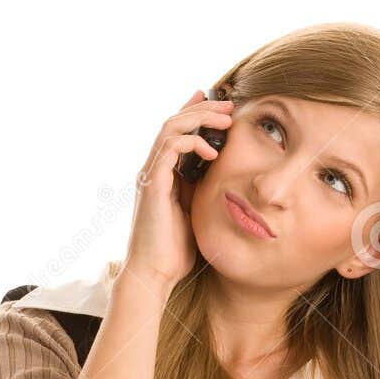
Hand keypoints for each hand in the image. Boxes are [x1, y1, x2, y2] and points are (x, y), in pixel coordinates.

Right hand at [123, 89, 232, 293]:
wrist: (155, 274)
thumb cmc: (174, 249)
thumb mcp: (195, 210)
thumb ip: (201, 188)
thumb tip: (221, 174)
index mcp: (163, 173)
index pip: (178, 132)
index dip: (195, 112)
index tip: (221, 104)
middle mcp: (153, 169)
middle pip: (174, 122)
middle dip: (203, 109)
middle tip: (229, 105)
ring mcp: (150, 175)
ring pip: (170, 128)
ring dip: (200, 119)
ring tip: (226, 120)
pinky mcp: (152, 184)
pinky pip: (169, 149)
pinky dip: (192, 143)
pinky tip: (214, 152)